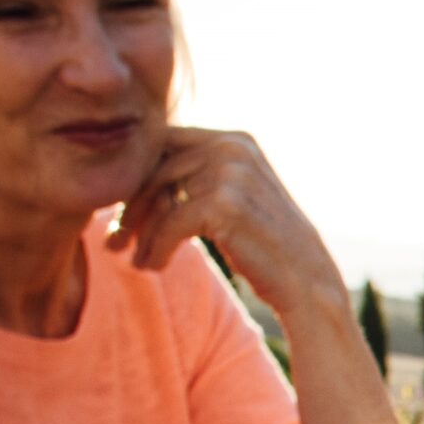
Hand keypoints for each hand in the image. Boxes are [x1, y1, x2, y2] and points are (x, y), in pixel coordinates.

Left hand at [106, 127, 346, 322]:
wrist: (308, 282)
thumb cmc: (267, 246)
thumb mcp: (236, 196)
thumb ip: (199, 174)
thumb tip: (136, 172)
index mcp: (235, 140)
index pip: (163, 144)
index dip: (137, 178)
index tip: (124, 214)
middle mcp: (233, 148)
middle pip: (154, 169)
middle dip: (131, 208)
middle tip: (115, 242)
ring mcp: (231, 174)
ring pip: (158, 198)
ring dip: (140, 233)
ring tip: (133, 259)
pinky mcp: (225, 205)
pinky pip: (169, 223)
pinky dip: (155, 249)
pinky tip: (152, 267)